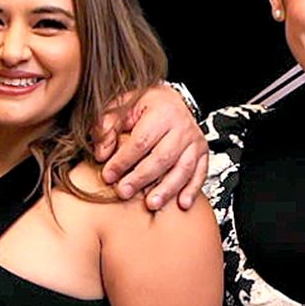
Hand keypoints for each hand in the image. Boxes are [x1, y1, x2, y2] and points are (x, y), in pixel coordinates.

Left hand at [92, 83, 209, 210]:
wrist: (172, 101)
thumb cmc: (145, 107)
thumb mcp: (121, 107)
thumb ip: (107, 128)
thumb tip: (101, 154)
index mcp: (161, 113)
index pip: (141, 141)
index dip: (123, 161)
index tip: (108, 175)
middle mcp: (182, 127)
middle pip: (162, 157)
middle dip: (141, 178)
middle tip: (124, 192)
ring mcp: (194, 142)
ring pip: (183, 169)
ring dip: (167, 189)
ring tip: (151, 204)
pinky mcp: (202, 153)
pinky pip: (200, 173)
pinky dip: (192, 190)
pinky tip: (182, 203)